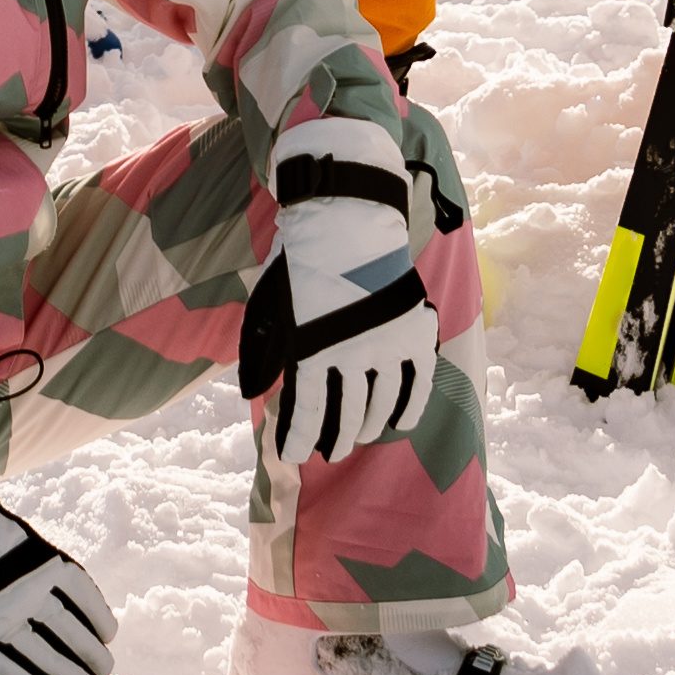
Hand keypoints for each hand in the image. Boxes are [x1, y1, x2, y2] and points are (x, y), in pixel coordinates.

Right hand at [0, 435, 116, 674]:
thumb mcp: (14, 535)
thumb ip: (37, 562)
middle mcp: (31, 595)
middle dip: (92, 660)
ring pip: (49, 661)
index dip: (99, 621)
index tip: (107, 636)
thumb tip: (56, 589)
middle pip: (73, 635)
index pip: (84, 598)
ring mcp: (3, 622)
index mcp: (43, 563)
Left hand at [243, 108, 448, 464]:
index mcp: (313, 347)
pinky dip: (408, 408)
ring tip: (361, 435)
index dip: (298, 439)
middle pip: (347, 414)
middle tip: (331, 452)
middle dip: (336, 439)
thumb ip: (264, 352)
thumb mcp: (270, 307)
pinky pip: (418, 385)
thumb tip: (256, 392)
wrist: (347, 218)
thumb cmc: (300, 262)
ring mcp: (390, 344)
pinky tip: (398, 421)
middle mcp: (354, 353)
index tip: (292, 456)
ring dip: (370, 426)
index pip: (307, 411)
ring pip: (382, 404)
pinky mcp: (416, 333)